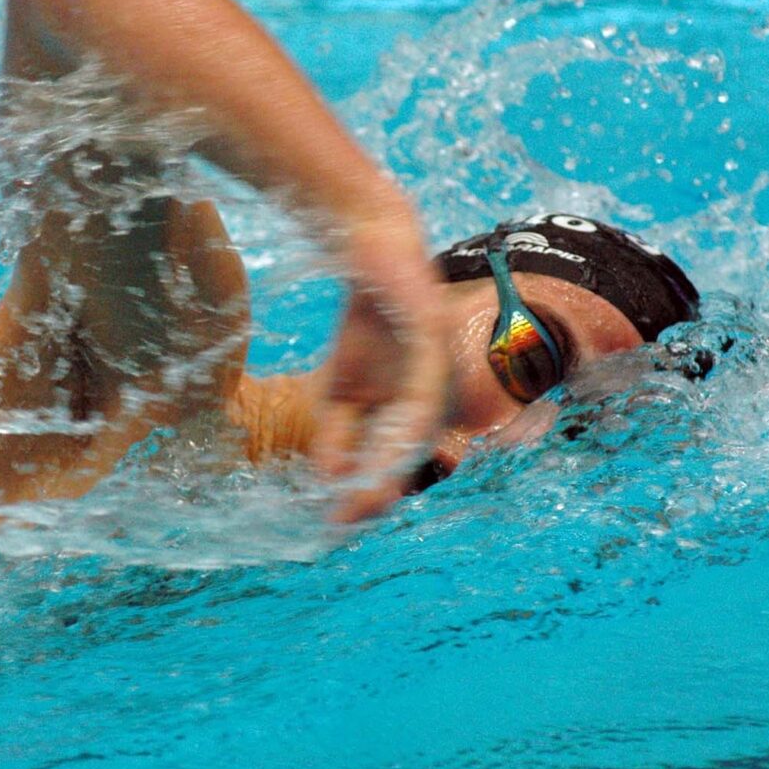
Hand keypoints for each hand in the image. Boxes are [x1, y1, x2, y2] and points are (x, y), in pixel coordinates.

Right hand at [313, 223, 449, 521]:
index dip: (369, 491)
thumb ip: (337, 433)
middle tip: (345, 519)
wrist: (369, 248)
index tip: (337, 521)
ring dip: (391, 466)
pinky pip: (423, 386)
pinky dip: (405, 419)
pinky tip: (388, 441)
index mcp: (415, 412)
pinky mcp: (434, 337)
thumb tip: (329, 480)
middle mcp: (434, 398)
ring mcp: (438, 368)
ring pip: (419, 429)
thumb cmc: (364, 323)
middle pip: (410, 453)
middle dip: (379, 489)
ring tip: (362, 495)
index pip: (395, 461)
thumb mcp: (341, 388)